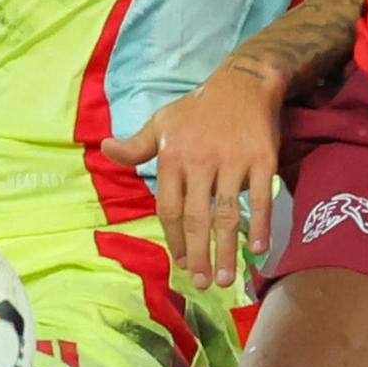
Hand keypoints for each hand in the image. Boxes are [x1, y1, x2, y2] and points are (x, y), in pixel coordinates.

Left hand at [105, 64, 286, 290]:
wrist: (243, 83)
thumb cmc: (198, 108)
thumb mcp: (162, 122)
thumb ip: (136, 146)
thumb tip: (105, 149)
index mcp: (173, 157)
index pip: (169, 208)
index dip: (174, 238)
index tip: (179, 263)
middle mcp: (201, 161)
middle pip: (197, 217)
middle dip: (197, 254)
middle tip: (201, 283)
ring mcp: (233, 162)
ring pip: (227, 213)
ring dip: (227, 249)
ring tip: (227, 279)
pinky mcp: (262, 159)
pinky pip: (261, 198)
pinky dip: (261, 225)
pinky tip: (258, 249)